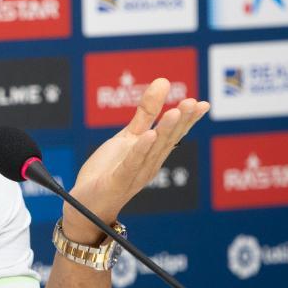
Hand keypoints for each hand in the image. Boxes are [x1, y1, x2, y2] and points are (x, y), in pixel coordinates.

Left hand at [63, 79, 209, 242]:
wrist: (85, 206)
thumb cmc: (109, 171)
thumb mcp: (128, 137)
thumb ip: (146, 112)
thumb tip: (163, 81)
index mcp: (153, 153)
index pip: (174, 133)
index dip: (189, 119)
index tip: (202, 104)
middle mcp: (149, 164)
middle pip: (167, 140)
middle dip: (181, 121)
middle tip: (192, 103)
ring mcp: (134, 174)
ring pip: (152, 150)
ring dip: (164, 131)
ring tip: (175, 112)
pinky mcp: (116, 181)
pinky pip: (130, 164)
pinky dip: (140, 150)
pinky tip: (148, 136)